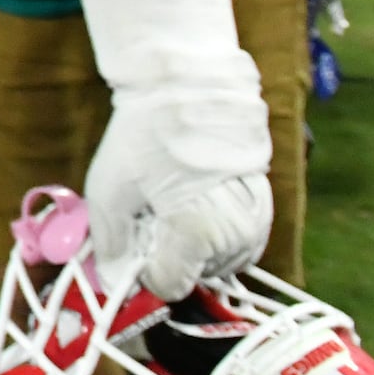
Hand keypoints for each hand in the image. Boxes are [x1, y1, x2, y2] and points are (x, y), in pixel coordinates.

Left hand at [77, 0, 273, 297]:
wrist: (190, 89)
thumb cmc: (146, 137)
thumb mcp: (109, 193)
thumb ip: (111, 247)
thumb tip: (113, 284)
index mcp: (199, 236)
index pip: (167, 284)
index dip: (142, 267)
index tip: (133, 235)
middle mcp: (236, 238)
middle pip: (192, 274)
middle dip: (166, 252)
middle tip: (153, 209)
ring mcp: (256, 225)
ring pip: (214, 262)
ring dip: (189, 245)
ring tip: (173, 200)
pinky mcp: (264, 211)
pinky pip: (234, 245)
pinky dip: (212, 234)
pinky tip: (194, 202)